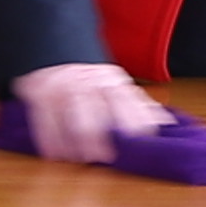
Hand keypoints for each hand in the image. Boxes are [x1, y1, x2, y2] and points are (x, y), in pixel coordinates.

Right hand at [4, 61, 160, 162]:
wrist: (52, 47)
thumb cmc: (88, 77)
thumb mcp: (114, 83)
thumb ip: (137, 104)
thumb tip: (166, 123)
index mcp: (111, 81)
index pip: (127, 103)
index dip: (134, 124)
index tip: (139, 144)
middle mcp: (88, 82)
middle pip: (97, 111)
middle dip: (101, 137)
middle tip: (106, 157)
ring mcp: (62, 87)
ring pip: (71, 116)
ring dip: (76, 142)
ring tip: (82, 159)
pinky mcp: (40, 93)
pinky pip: (44, 120)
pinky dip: (50, 140)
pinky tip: (55, 155)